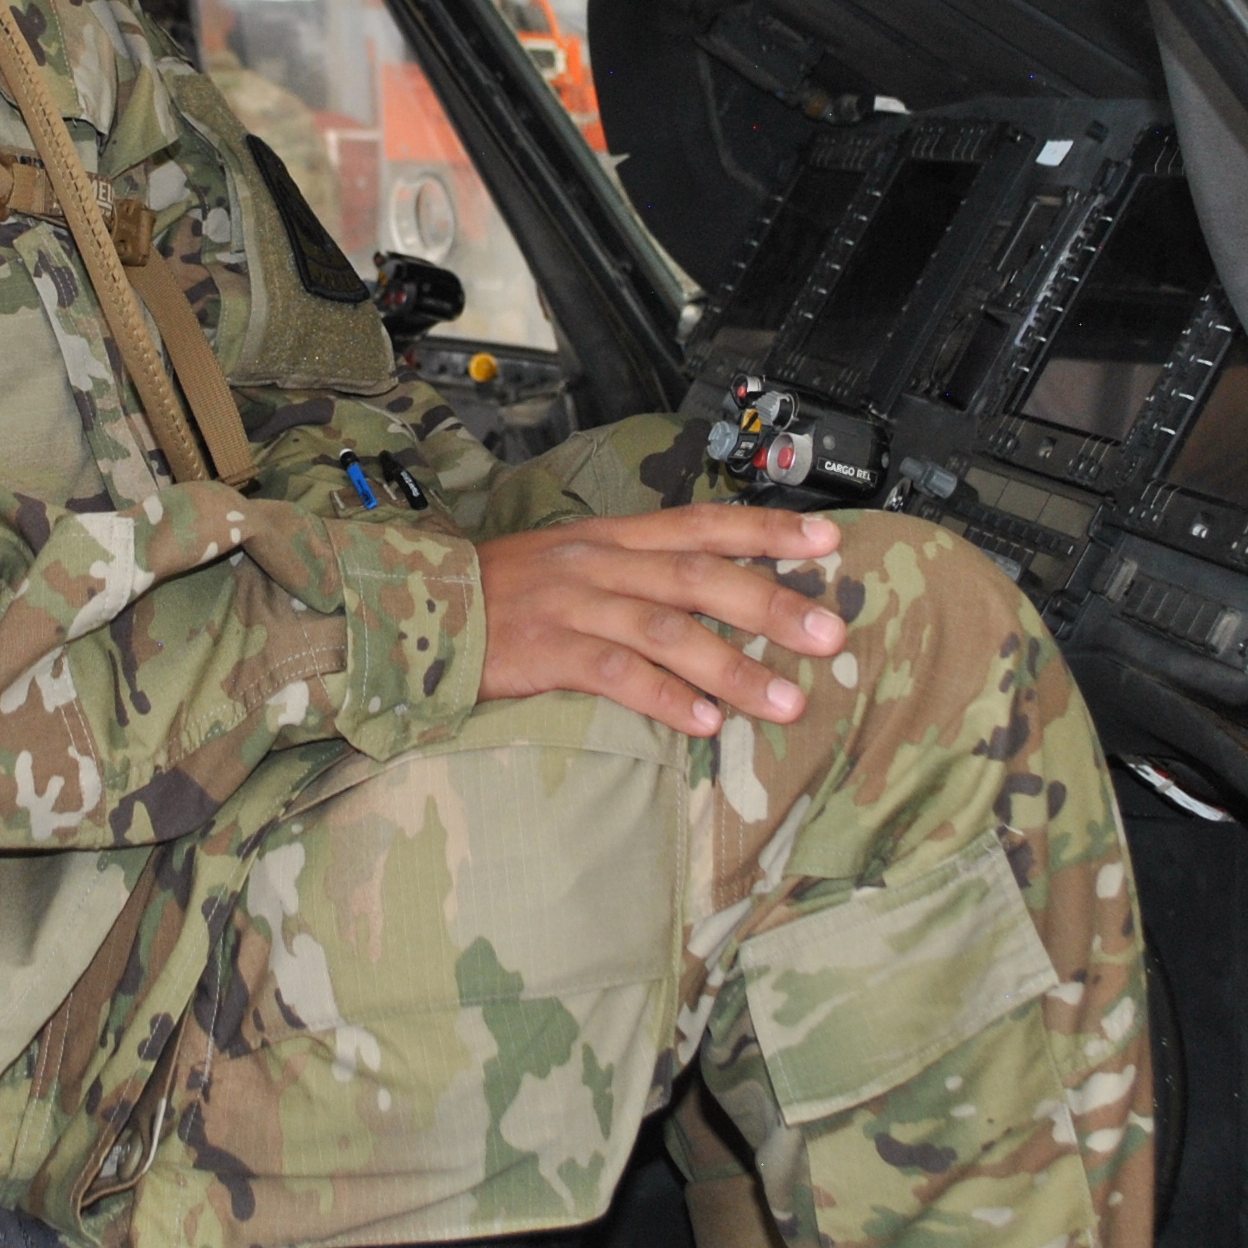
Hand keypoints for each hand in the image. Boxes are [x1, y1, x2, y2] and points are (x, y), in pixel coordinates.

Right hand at [473, 506, 849, 736]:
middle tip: (830, 634)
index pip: (702, 523)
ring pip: (666, 630)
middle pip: (698, 576)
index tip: (829, 541)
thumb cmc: (506, 595)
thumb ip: (640, 573)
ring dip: (732, 668)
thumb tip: (719, 594)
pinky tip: (704, 724)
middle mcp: (600, 564)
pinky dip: (665, 697)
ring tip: (786, 703)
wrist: (418, 607)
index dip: (767, 530)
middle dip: (770, 604)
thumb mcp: (575, 564)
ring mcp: (573, 607)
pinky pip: (615, 673)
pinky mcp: (546, 652)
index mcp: (612, 538)